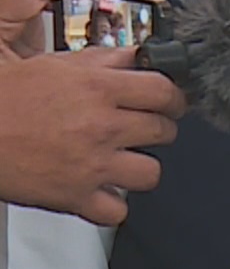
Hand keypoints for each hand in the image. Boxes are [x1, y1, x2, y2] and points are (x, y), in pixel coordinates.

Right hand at [0, 49, 186, 223]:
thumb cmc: (3, 97)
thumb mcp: (53, 65)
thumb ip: (101, 62)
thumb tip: (136, 58)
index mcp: (97, 89)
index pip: (164, 91)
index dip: (174, 97)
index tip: (171, 102)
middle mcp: (100, 126)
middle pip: (164, 132)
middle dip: (159, 129)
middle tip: (145, 128)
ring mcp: (91, 164)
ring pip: (150, 173)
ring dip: (140, 167)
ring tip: (123, 160)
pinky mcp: (74, 197)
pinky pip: (116, 211)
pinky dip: (111, 205)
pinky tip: (101, 190)